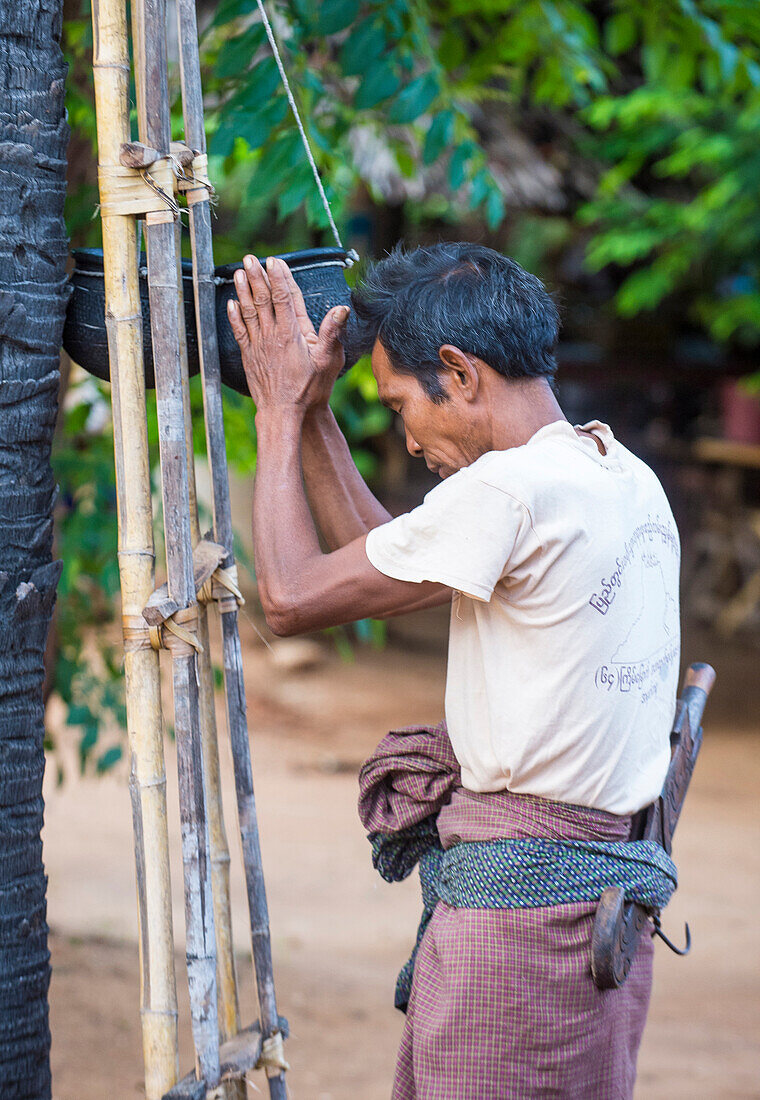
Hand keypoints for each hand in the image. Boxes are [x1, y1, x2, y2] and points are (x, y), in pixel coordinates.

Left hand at [227, 254, 348, 411]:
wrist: (284, 412)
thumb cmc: (309, 389)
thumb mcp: (328, 360)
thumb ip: (332, 332)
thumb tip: (341, 309)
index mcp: (291, 333)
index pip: (284, 298)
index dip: (279, 277)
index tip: (274, 261)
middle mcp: (272, 335)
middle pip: (263, 299)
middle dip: (256, 276)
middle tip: (251, 258)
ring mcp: (258, 345)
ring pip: (248, 311)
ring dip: (243, 290)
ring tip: (238, 272)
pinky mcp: (249, 356)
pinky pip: (239, 331)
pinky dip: (234, 315)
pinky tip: (231, 303)